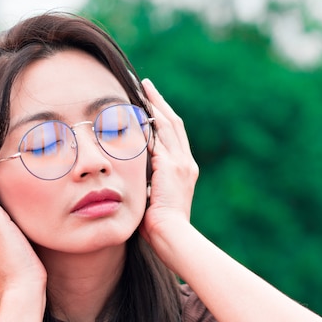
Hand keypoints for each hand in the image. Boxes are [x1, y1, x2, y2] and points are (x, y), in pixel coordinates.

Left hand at [139, 79, 198, 246]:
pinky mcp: (171, 165)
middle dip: (159, 103)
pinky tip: (139, 107)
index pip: (173, 137)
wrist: (173, 236)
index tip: (151, 106)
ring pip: (167, 124)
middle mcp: (186, 162)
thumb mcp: (155, 200)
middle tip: (146, 85)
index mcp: (184, 170)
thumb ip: (149, 185)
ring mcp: (180, 162)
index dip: (163, 119)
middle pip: (173, 123)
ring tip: (143, 88)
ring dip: (154, 104)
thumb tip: (136, 180)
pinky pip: (160, 135)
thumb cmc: (160, 227)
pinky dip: (151, 119)